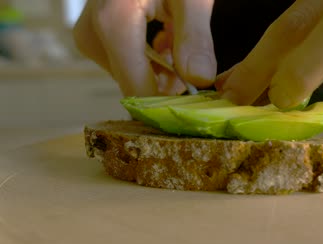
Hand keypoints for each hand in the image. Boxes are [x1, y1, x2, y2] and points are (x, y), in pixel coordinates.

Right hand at [73, 0, 216, 96]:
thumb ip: (194, 37)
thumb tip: (200, 81)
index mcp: (115, 24)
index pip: (139, 91)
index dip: (169, 105)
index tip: (196, 107)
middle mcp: (93, 34)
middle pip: (137, 84)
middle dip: (170, 83)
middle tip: (196, 68)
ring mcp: (90, 35)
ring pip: (133, 73)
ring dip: (163, 69)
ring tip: (181, 42)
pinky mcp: (95, 34)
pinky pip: (126, 59)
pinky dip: (151, 57)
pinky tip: (166, 38)